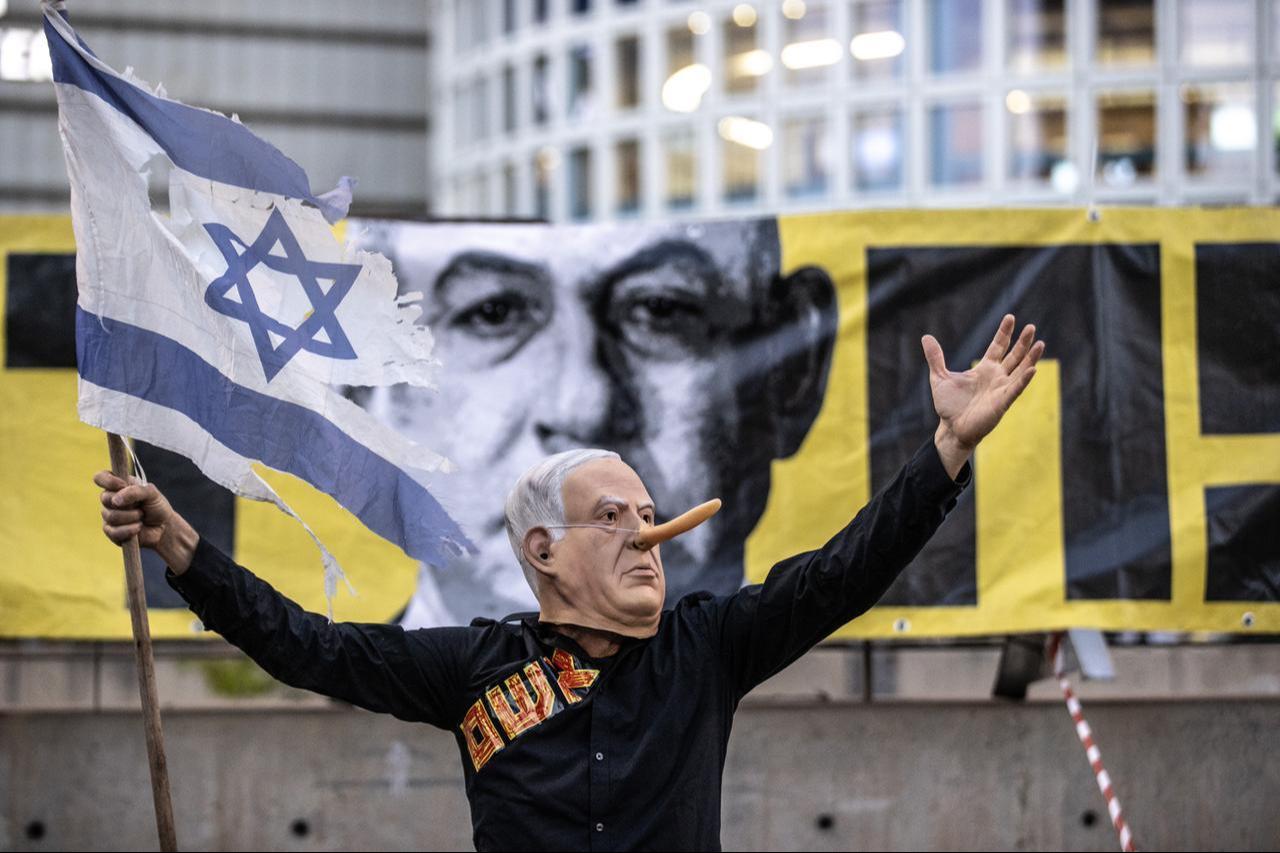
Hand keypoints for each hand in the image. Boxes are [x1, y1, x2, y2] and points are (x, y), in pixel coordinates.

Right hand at [93, 472, 198, 572]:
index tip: (122, 485)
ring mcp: (109, 516)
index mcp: (118, 485)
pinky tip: (138, 527)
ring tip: (141, 516)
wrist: (163, 526)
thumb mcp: (152, 493)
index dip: (108, 481)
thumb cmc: (156, 506)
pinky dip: (130, 530)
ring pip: (111, 516)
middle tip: (140, 506)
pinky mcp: (111, 532)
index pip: (101, 477)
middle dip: (127, 503)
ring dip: (131, 517)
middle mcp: (110, 500)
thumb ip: (136, 491)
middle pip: (105, 498)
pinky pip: (114, 532)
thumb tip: (116, 500)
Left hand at [922, 314, 1044, 477]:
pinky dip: (1024, 380)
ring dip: (1031, 358)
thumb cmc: (949, 405)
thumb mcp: (940, 377)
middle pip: (1014, 355)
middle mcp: (997, 377)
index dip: (1004, 332)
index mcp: (985, 369)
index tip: (1010, 317)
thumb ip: (935, 358)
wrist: (951, 429)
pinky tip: (1032, 369)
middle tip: (1032, 327)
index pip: (998, 346)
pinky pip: (1015, 389)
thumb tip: (926, 337)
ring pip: (1021, 370)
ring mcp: (1001, 389)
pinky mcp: (1002, 403)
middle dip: (1023, 342)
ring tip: (1040, 343)